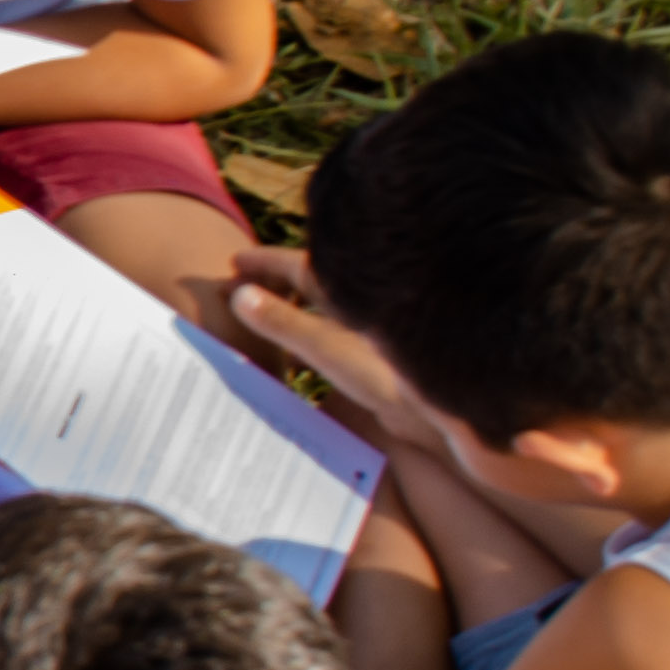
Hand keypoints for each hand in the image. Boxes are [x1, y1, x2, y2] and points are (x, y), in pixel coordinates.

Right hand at [225, 247, 422, 440]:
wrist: (434, 407)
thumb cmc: (383, 370)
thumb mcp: (323, 344)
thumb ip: (282, 321)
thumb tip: (239, 296)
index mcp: (346, 293)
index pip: (296, 266)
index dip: (264, 263)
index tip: (235, 262)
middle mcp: (356, 306)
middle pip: (308, 285)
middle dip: (274, 284)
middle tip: (241, 287)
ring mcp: (364, 332)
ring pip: (319, 312)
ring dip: (290, 311)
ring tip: (261, 318)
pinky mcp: (371, 357)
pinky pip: (329, 337)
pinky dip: (307, 337)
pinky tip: (295, 355)